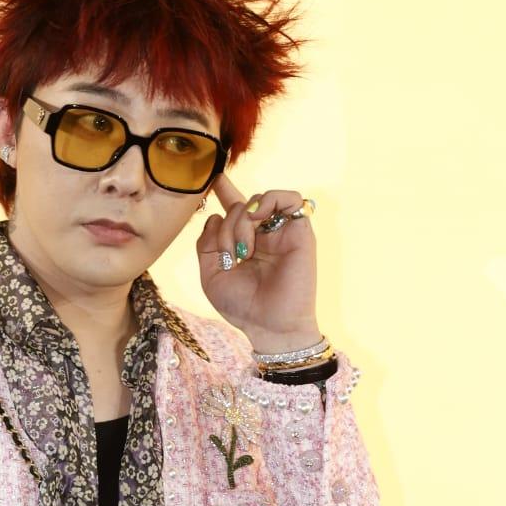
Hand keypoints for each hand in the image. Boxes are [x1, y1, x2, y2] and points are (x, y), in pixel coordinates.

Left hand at [196, 172, 319, 350]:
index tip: (215, 178)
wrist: (270, 326)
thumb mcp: (211, 277)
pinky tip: (258, 218)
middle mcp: (262, 233)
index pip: (234, 209)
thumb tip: (214, 216)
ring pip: (256, 201)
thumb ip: (205, 246)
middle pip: (236, 207)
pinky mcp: (300, 231)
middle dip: (225, 229)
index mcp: (243, 242)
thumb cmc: (243, 306)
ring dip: (242, 222)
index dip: (225, 190)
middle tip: (231, 257)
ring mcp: (281, 231)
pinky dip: (269, 200)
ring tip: (243, 250)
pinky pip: (289, 198)